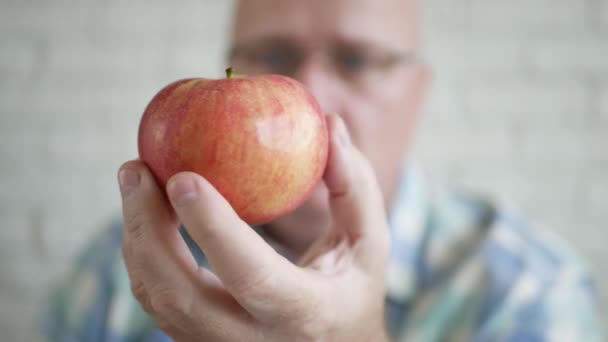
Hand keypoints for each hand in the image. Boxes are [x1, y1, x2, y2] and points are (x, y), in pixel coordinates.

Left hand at [118, 114, 390, 340]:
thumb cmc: (352, 291)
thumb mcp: (369, 243)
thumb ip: (354, 185)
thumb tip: (329, 125)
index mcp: (303, 313)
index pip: (251, 276)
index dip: (214, 229)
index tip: (183, 177)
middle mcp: (251, 341)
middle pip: (181, 296)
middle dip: (147, 229)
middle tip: (136, 169)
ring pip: (157, 300)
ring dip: (136, 237)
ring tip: (135, 179)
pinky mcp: (195, 341)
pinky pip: (156, 300)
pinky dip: (143, 253)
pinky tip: (146, 211)